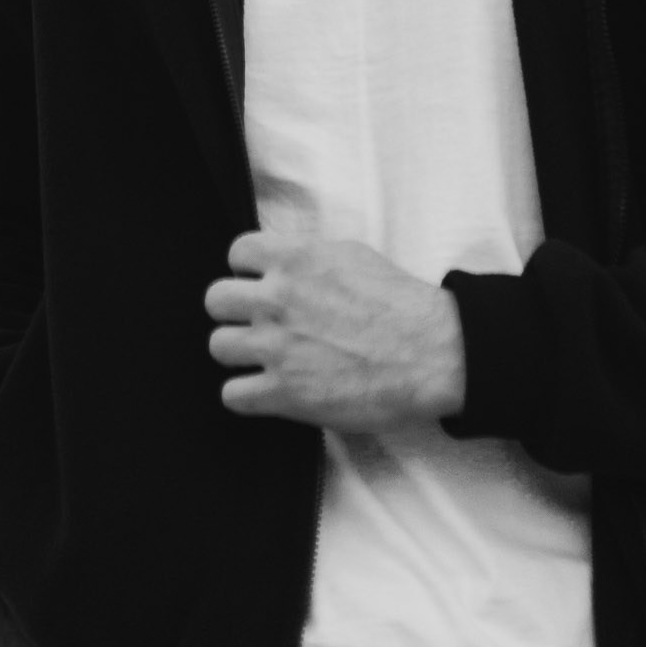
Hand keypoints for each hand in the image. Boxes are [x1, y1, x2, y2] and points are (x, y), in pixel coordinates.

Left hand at [203, 229, 466, 428]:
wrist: (430, 353)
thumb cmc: (400, 304)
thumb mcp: (351, 256)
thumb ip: (307, 258)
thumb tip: (284, 264)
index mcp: (295, 259)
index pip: (237, 252)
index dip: (247, 269)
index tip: (260, 283)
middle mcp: (277, 299)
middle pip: (215, 300)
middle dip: (234, 311)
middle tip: (258, 322)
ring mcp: (277, 347)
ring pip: (218, 345)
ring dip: (238, 352)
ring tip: (263, 358)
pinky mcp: (284, 393)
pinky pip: (232, 394)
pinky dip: (246, 394)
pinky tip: (267, 390)